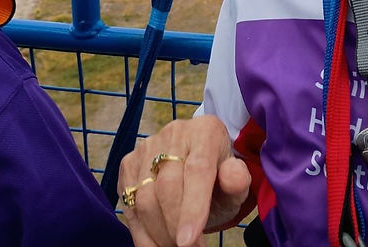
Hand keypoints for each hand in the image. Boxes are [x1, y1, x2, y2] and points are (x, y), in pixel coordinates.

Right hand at [119, 116, 250, 246]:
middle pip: (167, 186)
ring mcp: (147, 147)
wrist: (200, 168)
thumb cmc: (220, 179)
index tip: (188, 241)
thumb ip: (238, 180)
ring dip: (158, 232)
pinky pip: (129, 203)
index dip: (192, 208)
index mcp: (205, 132)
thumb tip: (233, 176)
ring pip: (145, 198)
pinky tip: (156, 246)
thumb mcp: (237, 182)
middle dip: (175, 226)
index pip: (197, 169)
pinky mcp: (129, 163)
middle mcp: (174, 133)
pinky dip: (141, 232)